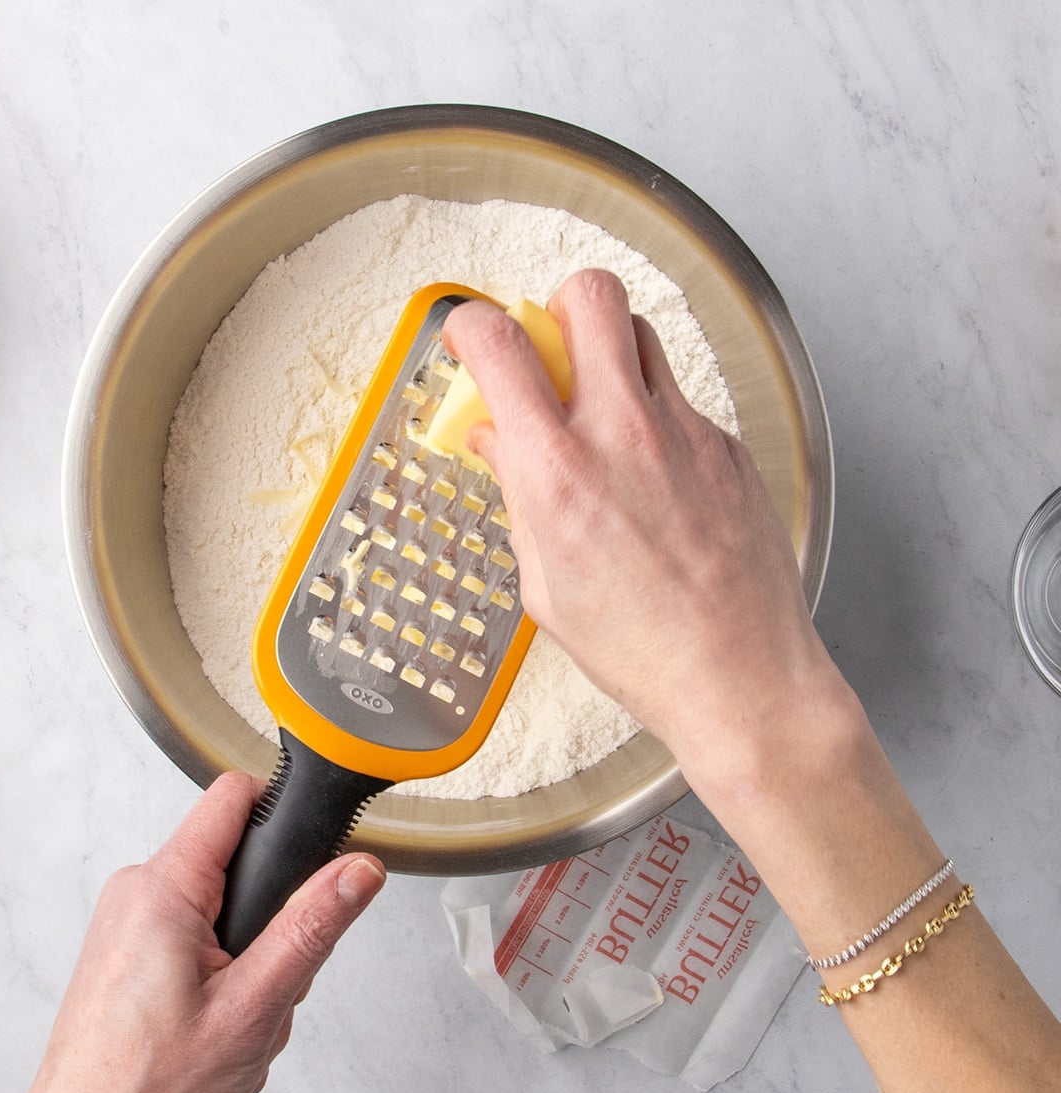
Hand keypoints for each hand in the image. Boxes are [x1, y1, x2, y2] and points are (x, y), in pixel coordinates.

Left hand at [0, 772, 385, 1092]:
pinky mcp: (129, 948)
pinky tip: (215, 1021)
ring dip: (250, 956)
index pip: (235, 795)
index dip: (284, 812)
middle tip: (269, 979)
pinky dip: (222, 971)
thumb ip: (311, 929)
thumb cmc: (145, 1087)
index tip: (313, 852)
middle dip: (273, 916)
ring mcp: (129, 920)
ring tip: (237, 1015)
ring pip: (223, 906)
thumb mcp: (252, 1007)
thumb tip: (357, 872)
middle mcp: (138, 891)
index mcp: (164, 888)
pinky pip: (197, 933)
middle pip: (238, 860)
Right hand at [442, 269, 841, 785]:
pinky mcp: (728, 447)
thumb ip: (517, 498)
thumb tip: (496, 443)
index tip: (469, 339)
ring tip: (602, 415)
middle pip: (590, 296)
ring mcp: (685, 433)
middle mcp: (623, 433)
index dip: (470, 326)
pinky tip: (655, 479)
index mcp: (558, 471)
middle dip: (557, 309)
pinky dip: (654, 420)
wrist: (741, 677)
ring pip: (643, 336)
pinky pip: (681, 400)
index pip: (500, 345)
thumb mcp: (545, 584)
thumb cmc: (641, 649)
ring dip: (611, 355)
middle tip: (550, 356)